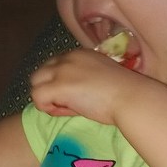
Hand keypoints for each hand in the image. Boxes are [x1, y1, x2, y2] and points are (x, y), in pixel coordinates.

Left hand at [28, 48, 150, 123]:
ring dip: (46, 98)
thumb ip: (85, 79)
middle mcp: (68, 58)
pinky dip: (47, 108)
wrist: (131, 97)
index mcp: (79, 54)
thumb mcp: (102, 78)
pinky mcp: (58, 86)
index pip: (56, 65)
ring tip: (64, 108)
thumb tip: (73, 96)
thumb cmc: (125, 92)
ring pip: (35, 83)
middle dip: (49, 88)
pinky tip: (65, 112)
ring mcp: (62, 70)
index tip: (75, 96)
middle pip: (41, 72)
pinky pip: (37, 97)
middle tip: (66, 104)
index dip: (61, 82)